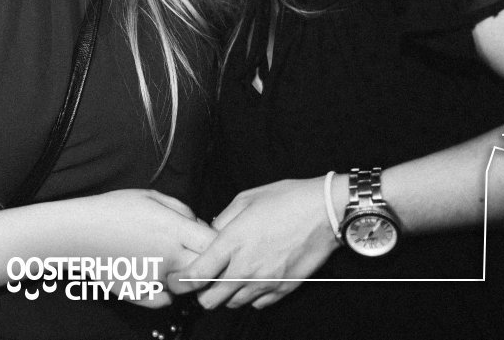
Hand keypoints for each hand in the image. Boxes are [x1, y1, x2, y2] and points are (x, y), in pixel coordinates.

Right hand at [73, 189, 214, 307]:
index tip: (211, 239)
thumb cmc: (113, 209)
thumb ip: (183, 210)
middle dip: (207, 264)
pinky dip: (165, 292)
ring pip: (186, 286)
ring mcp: (155, 278)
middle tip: (195, 254)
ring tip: (170, 260)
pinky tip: (154, 275)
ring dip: (185, 277)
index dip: (218, 242)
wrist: (78, 231)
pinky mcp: (140, 294)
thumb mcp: (152, 197)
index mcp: (173, 229)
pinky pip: (165, 300)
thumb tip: (200, 225)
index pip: (215, 243)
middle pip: (206, 269)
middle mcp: (168, 256)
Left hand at [170, 178, 337, 309]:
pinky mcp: (283, 288)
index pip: (196, 276)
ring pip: (232, 304)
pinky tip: (254, 279)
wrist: (325, 211)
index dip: (182, 282)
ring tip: (232, 276)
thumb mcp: (246, 198)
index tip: (178, 278)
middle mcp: (246, 267)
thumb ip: (222, 220)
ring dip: (227, 294)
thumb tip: (211, 232)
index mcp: (233, 242)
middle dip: (203, 293)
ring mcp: (265, 281)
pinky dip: (251, 296)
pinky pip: (257, 304)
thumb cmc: (289, 200)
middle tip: (206, 280)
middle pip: (210, 301)